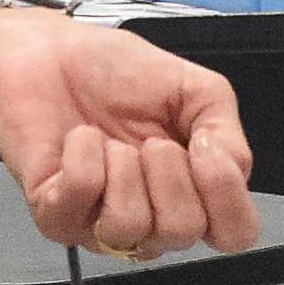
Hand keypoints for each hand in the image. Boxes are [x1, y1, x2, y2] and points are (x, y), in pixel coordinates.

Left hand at [0, 7, 259, 259]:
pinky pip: (81, 196)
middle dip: (168, 170)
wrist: (49, 50)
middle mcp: (150, 220)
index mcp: (191, 193)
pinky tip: (80, 138)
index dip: (227, 197)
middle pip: (183, 232)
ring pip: (130, 226)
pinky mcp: (54, 214)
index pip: (234, 234)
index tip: (205, 147)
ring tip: (110, 140)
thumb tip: (229, 169)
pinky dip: (84, 155)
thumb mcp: (191, 87)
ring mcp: (99, 224)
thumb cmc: (116, 71)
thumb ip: (226, 130)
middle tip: (148, 138)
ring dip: (124, 166)